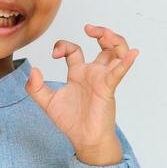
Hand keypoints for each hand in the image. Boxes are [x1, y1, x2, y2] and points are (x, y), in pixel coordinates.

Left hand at [24, 23, 140, 164]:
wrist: (83, 139)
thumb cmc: (70, 122)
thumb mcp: (46, 102)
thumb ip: (35, 87)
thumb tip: (33, 69)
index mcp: (78, 73)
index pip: (74, 50)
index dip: (63, 46)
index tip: (54, 54)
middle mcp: (93, 73)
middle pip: (103, 45)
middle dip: (99, 32)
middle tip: (89, 28)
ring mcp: (102, 79)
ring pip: (116, 53)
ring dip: (114, 40)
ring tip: (105, 34)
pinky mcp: (108, 88)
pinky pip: (119, 72)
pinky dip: (126, 62)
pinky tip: (132, 53)